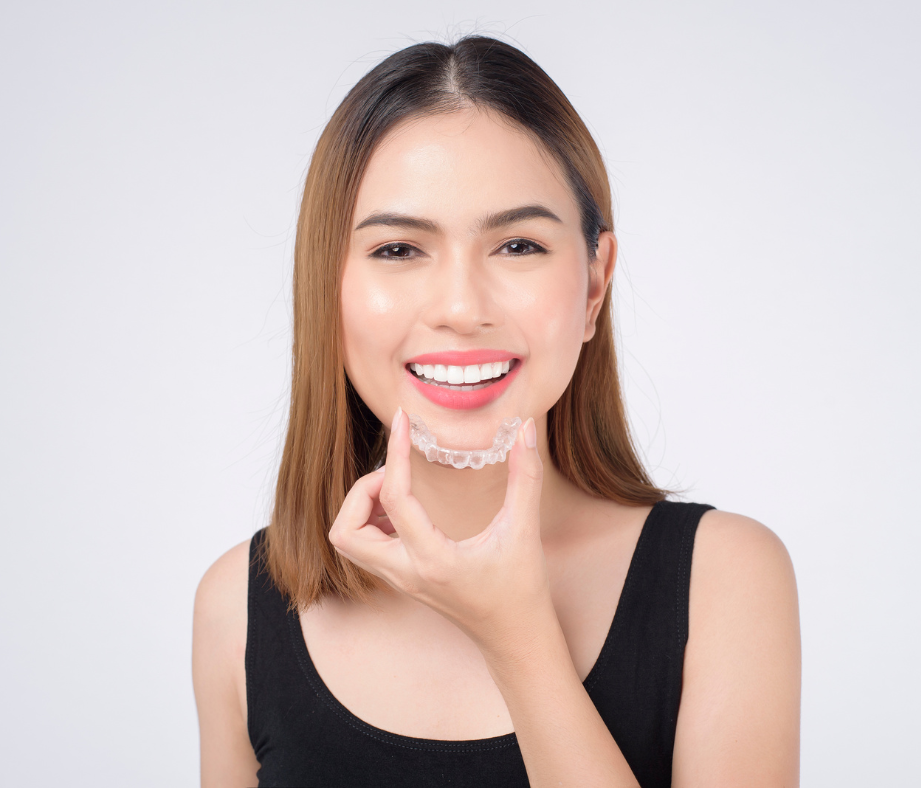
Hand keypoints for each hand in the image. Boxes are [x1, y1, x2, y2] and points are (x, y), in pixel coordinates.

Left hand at [328, 407, 551, 656]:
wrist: (515, 638)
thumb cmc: (521, 589)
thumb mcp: (524, 530)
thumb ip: (526, 477)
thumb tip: (524, 429)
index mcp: (433, 559)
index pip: (395, 499)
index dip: (395, 453)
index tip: (402, 422)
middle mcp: (406, 573)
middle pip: (345, 532)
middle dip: (360, 492)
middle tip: (396, 472)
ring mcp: (399, 580)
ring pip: (347, 543)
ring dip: (360, 508)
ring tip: (399, 488)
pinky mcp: (401, 580)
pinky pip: (363, 548)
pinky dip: (369, 521)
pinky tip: (404, 509)